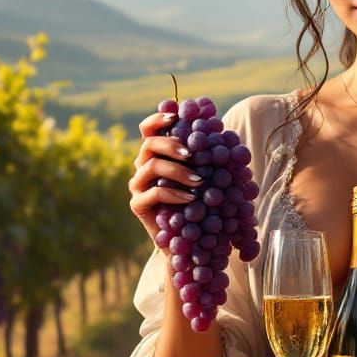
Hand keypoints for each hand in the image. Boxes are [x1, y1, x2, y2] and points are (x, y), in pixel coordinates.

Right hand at [128, 111, 203, 244]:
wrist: (192, 239)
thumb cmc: (203, 201)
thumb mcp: (209, 174)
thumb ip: (208, 151)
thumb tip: (219, 124)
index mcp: (158, 153)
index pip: (148, 129)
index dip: (158, 119)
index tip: (175, 117)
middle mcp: (144, 165)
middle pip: (149, 143)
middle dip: (172, 144)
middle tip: (193, 154)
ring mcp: (138, 185)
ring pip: (151, 166)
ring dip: (178, 171)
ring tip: (200, 181)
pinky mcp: (137, 204)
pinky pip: (153, 193)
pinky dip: (174, 193)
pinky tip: (192, 199)